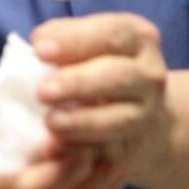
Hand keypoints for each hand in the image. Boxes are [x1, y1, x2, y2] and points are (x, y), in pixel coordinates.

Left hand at [32, 13, 172, 188]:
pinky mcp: (136, 148)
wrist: (133, 112)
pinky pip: (114, 154)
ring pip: (121, 120)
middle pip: (119, 76)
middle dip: (79, 83)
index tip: (39, 49)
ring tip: (51, 123)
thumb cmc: (95, 67)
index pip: (112, 34)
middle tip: (43, 91)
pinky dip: (85, 153)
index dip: (76, 40)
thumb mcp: (86, 43)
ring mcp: (147, 115)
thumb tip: (39, 42)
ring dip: (84, 122)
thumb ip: (64, 40)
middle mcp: (149, 75)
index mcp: (138, 39)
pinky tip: (58, 152)